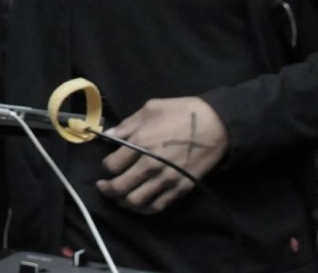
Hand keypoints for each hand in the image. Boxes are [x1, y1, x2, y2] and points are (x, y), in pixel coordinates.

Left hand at [95, 97, 227, 214]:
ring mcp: (165, 180)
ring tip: (119, 197)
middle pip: (120, 187)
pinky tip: (138, 203)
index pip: (112, 165)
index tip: (108, 164)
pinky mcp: (179, 189)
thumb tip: (108, 135)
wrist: (214, 124)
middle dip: (107, 189)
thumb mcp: (151, 108)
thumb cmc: (180, 112)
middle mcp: (150, 165)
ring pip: (135, 202)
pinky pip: (156, 207)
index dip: (106, 166)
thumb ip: (127, 124)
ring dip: (122, 202)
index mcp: (141, 142)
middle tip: (103, 186)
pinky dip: (143, 209)